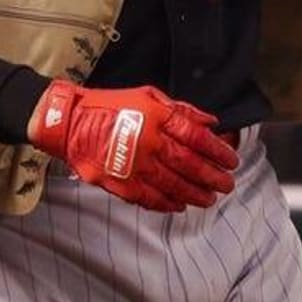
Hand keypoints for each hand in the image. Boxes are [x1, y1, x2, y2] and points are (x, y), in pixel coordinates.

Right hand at [28, 81, 237, 212]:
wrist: (70, 123)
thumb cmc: (110, 106)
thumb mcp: (147, 96)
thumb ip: (180, 110)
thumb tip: (211, 122)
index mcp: (157, 117)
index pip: (196, 137)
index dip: (217, 150)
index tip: (231, 160)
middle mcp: (149, 141)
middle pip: (189, 163)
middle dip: (212, 176)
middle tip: (227, 184)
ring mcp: (134, 164)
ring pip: (173, 184)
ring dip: (195, 194)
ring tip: (210, 199)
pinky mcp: (120, 182)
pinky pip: (150, 197)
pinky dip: (167, 203)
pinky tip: (180, 205)